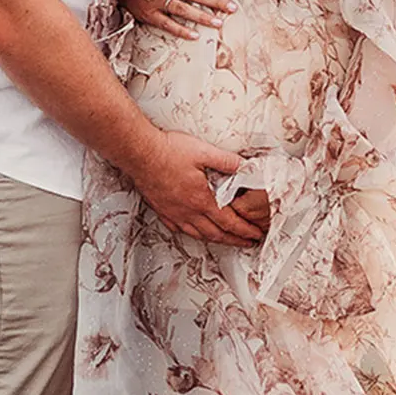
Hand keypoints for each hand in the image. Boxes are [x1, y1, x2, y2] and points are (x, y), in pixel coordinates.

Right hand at [129, 132, 266, 245]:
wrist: (140, 153)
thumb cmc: (168, 151)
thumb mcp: (204, 152)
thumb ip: (228, 161)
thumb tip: (246, 167)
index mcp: (202, 199)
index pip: (230, 222)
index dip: (245, 230)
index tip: (255, 235)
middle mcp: (189, 211)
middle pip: (217, 233)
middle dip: (235, 240)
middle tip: (246, 243)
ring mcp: (174, 212)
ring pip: (199, 234)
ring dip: (215, 240)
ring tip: (224, 241)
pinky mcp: (162, 209)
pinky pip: (179, 228)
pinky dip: (191, 233)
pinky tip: (192, 231)